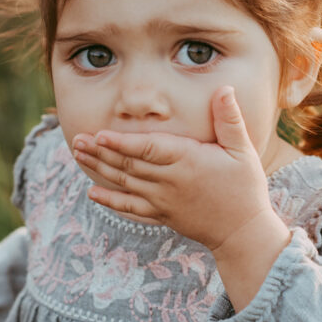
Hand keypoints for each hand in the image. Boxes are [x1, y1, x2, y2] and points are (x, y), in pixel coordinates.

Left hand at [73, 87, 290, 309]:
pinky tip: (92, 193)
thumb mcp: (243, 150)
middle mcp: (169, 182)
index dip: (122, 142)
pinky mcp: (162, 216)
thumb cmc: (245, 188)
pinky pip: (130, 209)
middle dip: (100, 151)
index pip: (148, 149)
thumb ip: (229, 119)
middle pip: (128, 165)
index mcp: (187, 161)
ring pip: (124, 184)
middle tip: (77, 139)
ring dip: (99, 169)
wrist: (243, 233)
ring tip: (78, 154)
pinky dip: (110, 201)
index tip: (99, 135)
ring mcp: (163, 202)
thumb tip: (224, 88)